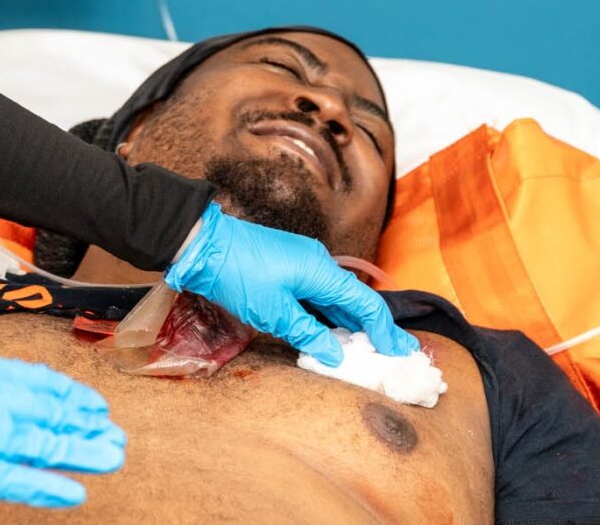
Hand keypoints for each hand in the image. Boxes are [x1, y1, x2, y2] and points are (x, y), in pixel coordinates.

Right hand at [0, 340, 124, 505]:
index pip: (37, 380)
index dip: (67, 393)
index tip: (89, 401)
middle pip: (50, 412)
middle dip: (83, 422)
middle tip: (111, 430)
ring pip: (46, 444)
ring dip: (82, 450)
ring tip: (112, 454)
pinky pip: (20, 482)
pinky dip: (50, 487)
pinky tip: (77, 491)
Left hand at [164, 202, 417, 365]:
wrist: (201, 245)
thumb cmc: (237, 274)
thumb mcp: (274, 312)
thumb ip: (308, 333)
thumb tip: (334, 354)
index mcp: (321, 271)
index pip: (365, 303)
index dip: (383, 330)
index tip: (397, 353)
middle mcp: (318, 263)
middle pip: (355, 299)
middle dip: (376, 327)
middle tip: (398, 351)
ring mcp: (301, 263)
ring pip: (336, 297)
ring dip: (352, 322)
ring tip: (371, 346)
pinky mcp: (286, 268)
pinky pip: (318, 293)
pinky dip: (330, 314)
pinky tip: (335, 331)